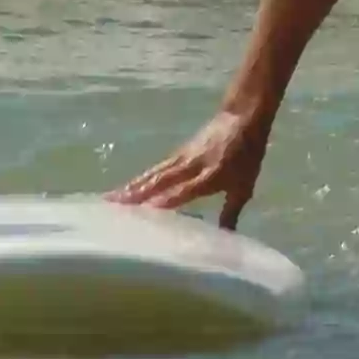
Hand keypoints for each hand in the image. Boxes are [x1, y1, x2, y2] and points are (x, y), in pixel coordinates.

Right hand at [110, 107, 270, 229]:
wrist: (241, 118)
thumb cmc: (247, 155)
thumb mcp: (244, 187)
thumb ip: (230, 213)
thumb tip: (224, 240)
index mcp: (209, 176)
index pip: (182, 191)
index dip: (163, 201)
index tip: (143, 214)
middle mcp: (190, 166)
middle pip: (160, 181)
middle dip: (136, 194)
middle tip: (112, 207)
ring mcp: (181, 158)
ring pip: (153, 174)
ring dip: (132, 186)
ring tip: (111, 198)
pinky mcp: (177, 153)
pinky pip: (156, 168)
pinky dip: (140, 178)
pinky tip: (128, 187)